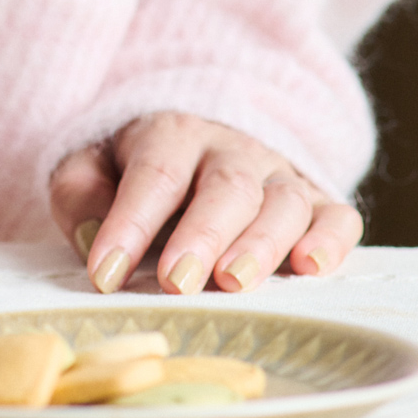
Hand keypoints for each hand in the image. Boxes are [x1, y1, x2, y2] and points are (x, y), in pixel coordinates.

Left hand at [49, 111, 362, 294]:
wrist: (201, 139)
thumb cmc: (135, 169)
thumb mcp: (90, 167)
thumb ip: (80, 194)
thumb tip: (90, 239)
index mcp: (171, 134)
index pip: (153, 176)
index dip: (129, 225)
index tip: (105, 274)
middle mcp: (233, 149)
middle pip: (226, 187)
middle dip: (202, 236)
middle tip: (177, 282)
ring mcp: (280, 174)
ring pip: (283, 202)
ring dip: (261, 245)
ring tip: (233, 282)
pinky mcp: (319, 202)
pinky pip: (338, 216)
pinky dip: (330, 241)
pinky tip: (311, 267)